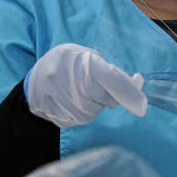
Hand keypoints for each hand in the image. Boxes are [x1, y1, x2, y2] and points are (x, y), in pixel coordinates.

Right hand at [24, 43, 146, 127]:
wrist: (34, 80)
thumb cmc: (67, 64)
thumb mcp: (84, 55)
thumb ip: (108, 69)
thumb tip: (135, 85)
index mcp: (78, 60)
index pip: (109, 77)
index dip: (127, 91)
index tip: (142, 105)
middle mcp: (67, 79)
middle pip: (103, 99)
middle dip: (109, 97)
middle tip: (102, 91)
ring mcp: (58, 99)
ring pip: (92, 112)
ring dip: (95, 106)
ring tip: (82, 94)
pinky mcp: (54, 114)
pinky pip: (80, 120)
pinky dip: (83, 113)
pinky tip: (73, 102)